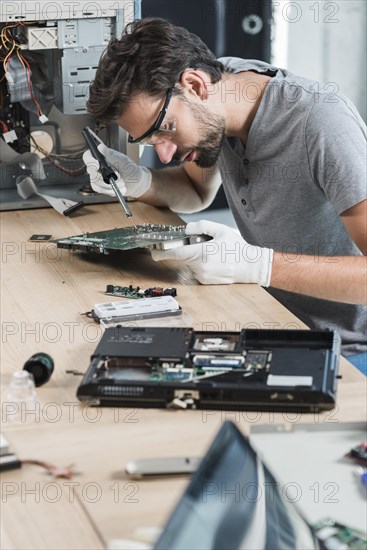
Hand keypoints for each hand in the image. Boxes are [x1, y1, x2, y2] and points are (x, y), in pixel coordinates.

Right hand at [82, 143, 150, 197]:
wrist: (135, 182)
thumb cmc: (129, 169)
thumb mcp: (122, 161)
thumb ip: (111, 155)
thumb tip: (100, 146)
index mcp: (100, 156)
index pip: (87, 156)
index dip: (90, 161)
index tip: (98, 166)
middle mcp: (95, 166)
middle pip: (90, 170)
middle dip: (104, 175)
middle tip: (118, 176)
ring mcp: (96, 177)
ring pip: (95, 181)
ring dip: (109, 183)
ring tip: (121, 182)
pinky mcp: (98, 186)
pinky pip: (99, 189)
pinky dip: (109, 190)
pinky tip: (117, 188)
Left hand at [151, 220, 273, 285]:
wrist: (251, 266)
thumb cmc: (237, 248)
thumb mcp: (221, 230)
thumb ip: (201, 226)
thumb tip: (187, 229)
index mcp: (201, 253)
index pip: (176, 253)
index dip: (162, 252)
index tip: (154, 251)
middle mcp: (200, 267)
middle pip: (184, 257)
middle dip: (190, 250)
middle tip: (205, 245)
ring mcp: (202, 276)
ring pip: (191, 264)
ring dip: (197, 258)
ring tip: (215, 254)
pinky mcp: (206, 282)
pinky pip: (197, 271)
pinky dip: (202, 265)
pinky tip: (216, 262)